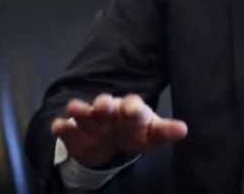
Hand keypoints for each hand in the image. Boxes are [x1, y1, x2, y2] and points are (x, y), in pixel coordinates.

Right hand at [51, 93, 187, 167]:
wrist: (110, 139)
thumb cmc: (135, 131)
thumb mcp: (151, 133)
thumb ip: (165, 131)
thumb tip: (184, 129)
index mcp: (131, 110)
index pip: (133, 105)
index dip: (132, 107)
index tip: (131, 109)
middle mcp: (110, 111)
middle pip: (108, 106)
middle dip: (104, 105)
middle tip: (102, 105)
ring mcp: (91, 119)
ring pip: (85, 113)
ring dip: (80, 110)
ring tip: (74, 108)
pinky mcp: (75, 131)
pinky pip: (67, 127)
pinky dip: (63, 127)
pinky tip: (59, 127)